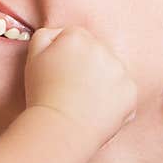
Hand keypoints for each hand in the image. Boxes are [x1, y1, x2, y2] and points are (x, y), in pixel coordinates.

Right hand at [24, 26, 136, 148]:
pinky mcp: (130, 92)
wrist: (60, 128)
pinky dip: (114, 101)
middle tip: (72, 89)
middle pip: (96, 53)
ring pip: (111, 72)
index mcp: (77, 37)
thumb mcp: (32, 57)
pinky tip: (97, 110)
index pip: (75, 38)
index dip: (66, 57)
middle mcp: (102, 48)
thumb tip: (58, 34)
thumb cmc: (42, 94)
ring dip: (102, 82)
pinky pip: (123, 92)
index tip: (60, 74)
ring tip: (84, 101)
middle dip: (87, 67)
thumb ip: (45, 36)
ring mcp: (120, 70)